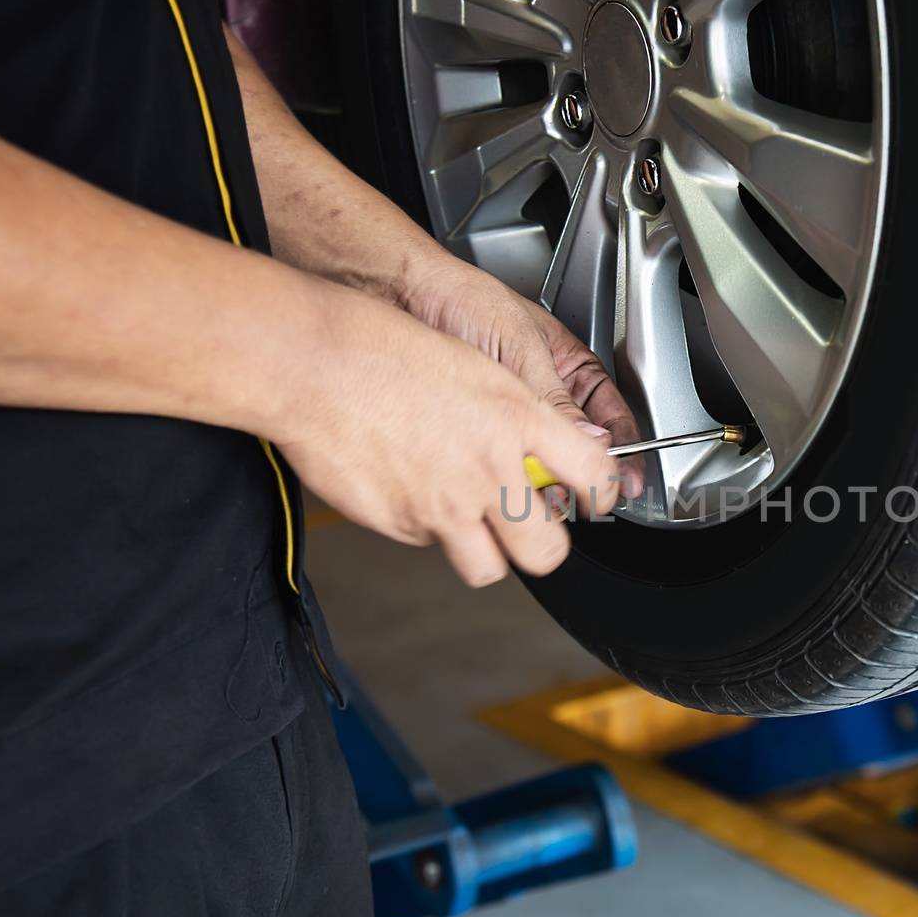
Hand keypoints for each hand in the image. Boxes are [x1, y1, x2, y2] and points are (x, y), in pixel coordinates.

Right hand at [278, 288, 621, 585]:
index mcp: (517, 420)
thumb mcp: (479, 366)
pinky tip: (410, 484)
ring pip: (487, 567)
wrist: (312, 363)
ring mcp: (443, 506)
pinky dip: (427, 526)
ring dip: (486, 551)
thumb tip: (552, 447)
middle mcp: (487, 471)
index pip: (593, 475)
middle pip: (546, 552)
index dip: (605, 495)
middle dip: (546, 548)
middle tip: (535, 529)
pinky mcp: (400, 525)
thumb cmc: (386, 349)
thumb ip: (523, 414)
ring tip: (470, 516)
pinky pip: (428, 544)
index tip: (599, 498)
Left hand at [398, 252, 644, 498]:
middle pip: (581, 448)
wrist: (405, 296)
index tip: (625, 481)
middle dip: (581, 472)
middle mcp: (548, 393)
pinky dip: (510, 473)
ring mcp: (514, 415)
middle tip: (579, 491)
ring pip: (544, 459)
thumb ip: (555, 399)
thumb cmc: (464, 300)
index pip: (613, 417)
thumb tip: (590, 442)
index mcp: (572, 367)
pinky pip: (507, 461)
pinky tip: (509, 479)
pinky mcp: (481, 431)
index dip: (624, 450)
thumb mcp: (520, 350)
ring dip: (544, 476)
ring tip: (541, 486)